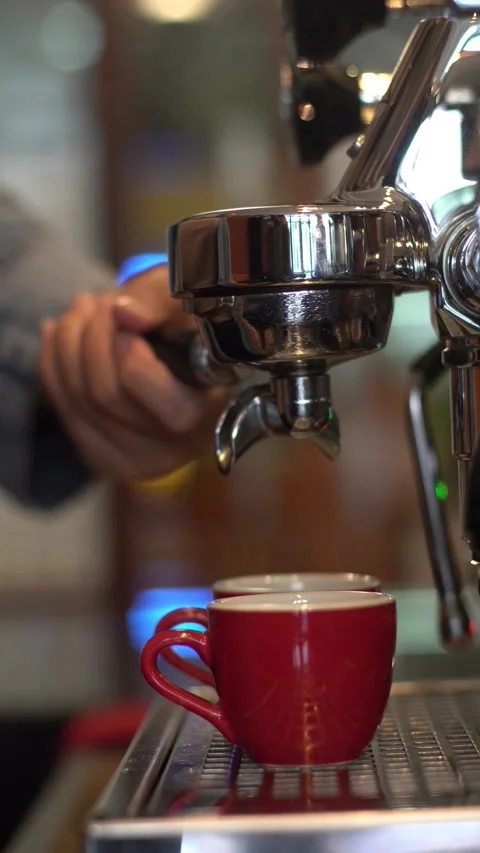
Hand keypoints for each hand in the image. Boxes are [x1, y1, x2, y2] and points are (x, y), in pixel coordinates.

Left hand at [39, 265, 229, 482]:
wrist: (182, 363)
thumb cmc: (189, 329)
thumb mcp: (184, 304)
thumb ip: (161, 303)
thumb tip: (124, 312)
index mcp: (208, 416)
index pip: (164, 402)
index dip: (132, 353)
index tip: (125, 315)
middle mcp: (174, 451)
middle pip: (108, 397)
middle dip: (93, 336)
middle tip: (99, 301)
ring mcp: (134, 461)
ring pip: (78, 401)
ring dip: (68, 342)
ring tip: (83, 308)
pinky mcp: (102, 458)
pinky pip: (63, 409)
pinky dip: (53, 363)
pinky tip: (58, 331)